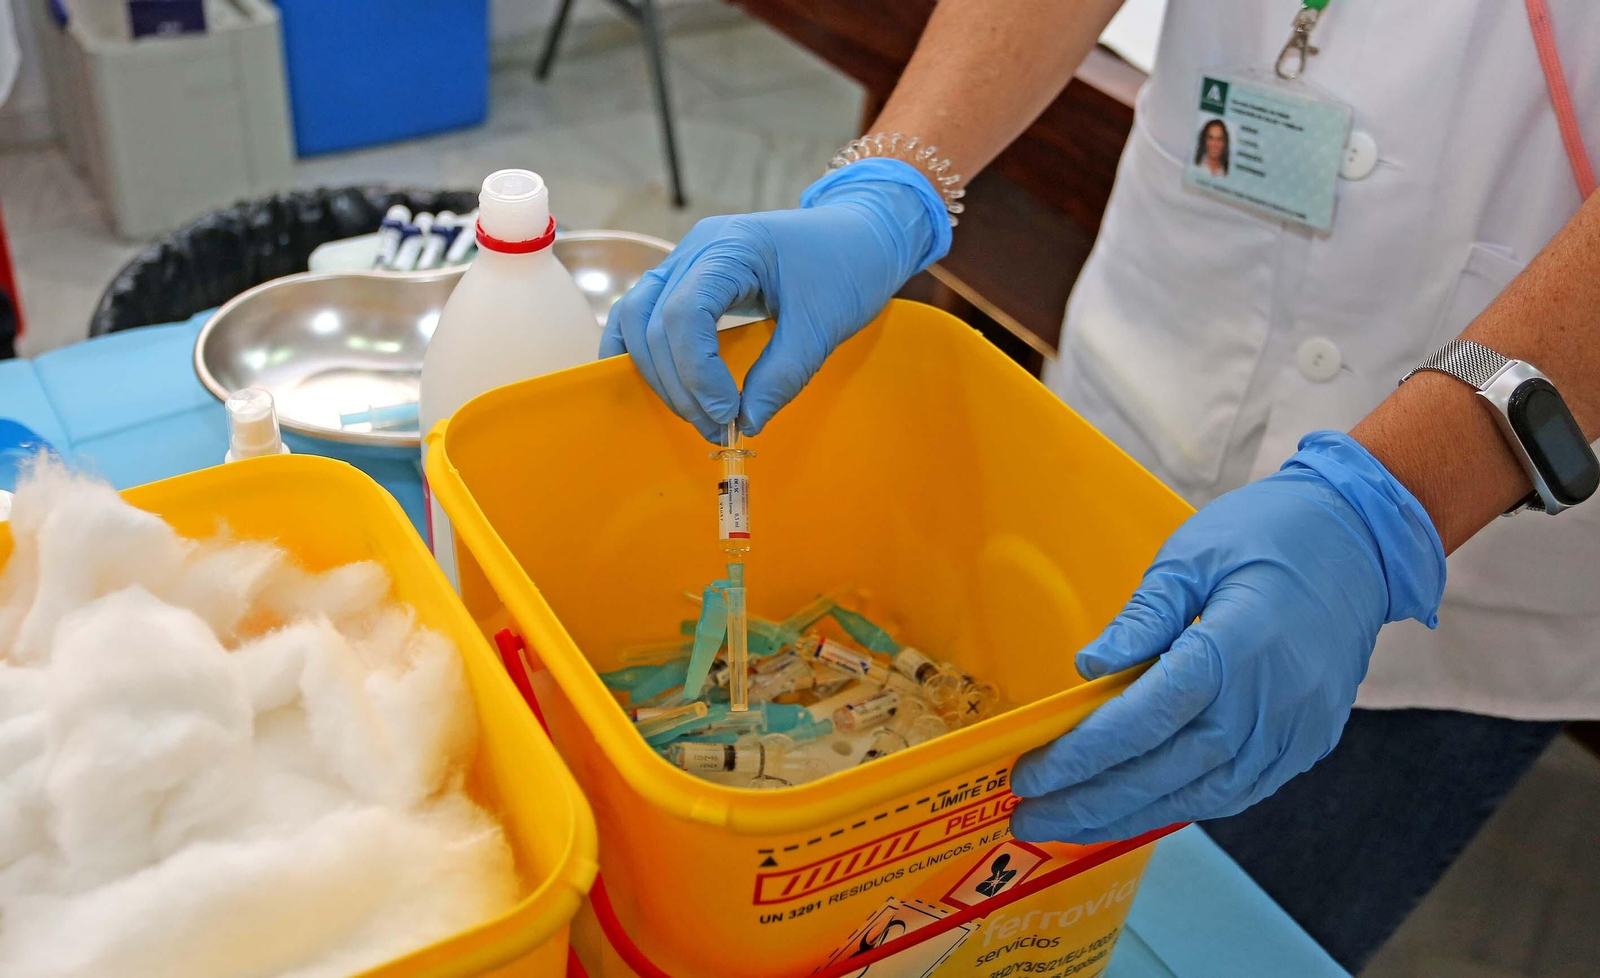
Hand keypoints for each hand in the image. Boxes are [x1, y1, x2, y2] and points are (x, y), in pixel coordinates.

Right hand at [599, 159, 950, 440]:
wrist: (861, 235)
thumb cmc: (849, 268)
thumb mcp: (823, 327)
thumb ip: (782, 376)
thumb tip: (746, 424)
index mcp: (733, 246)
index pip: (684, 313)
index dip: (696, 373)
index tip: (728, 414)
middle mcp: (698, 247)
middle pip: (652, 320)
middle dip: (679, 385)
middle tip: (717, 429)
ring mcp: (686, 259)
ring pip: (636, 318)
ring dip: (659, 375)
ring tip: (700, 416)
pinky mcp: (687, 277)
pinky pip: (644, 314)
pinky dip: (644, 353)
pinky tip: (661, 387)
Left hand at [1009, 432, 1446, 843]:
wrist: (1364, 542)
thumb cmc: (1271, 535)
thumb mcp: (1192, 556)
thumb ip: (1141, 618)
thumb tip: (1089, 668)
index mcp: (1231, 650)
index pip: (1141, 720)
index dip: (1081, 755)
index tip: (1030, 774)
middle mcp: (1266, 705)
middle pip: (1164, 772)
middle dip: (1090, 801)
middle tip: (1030, 816)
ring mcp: (1292, 733)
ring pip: (1200, 796)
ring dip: (1130, 816)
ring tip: (1071, 824)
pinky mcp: (1306, 745)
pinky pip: (1237, 793)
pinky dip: (1182, 804)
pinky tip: (1136, 809)